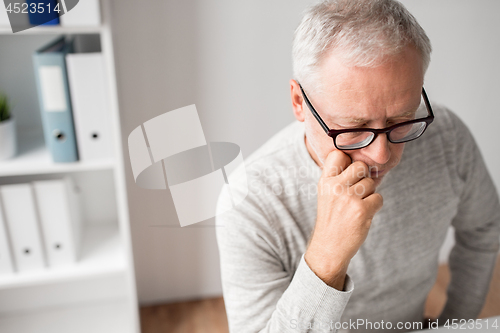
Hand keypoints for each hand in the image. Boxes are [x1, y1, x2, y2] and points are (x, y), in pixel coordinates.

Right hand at [304, 150, 383, 289]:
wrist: (329, 247)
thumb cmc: (332, 218)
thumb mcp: (326, 194)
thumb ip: (339, 177)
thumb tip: (364, 164)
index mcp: (325, 182)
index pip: (338, 155)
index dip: (347, 161)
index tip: (347, 173)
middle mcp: (335, 187)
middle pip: (360, 165)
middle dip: (363, 176)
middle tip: (357, 191)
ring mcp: (349, 198)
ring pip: (371, 182)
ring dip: (369, 193)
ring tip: (357, 205)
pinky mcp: (362, 211)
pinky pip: (379, 198)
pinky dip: (375, 206)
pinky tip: (363, 214)